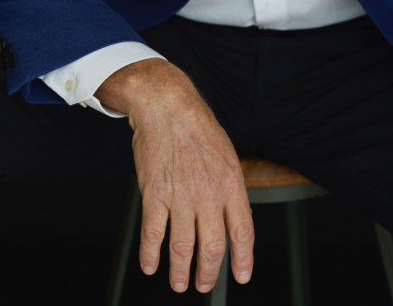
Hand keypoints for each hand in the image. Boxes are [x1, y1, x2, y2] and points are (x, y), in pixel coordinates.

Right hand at [96, 58, 253, 293]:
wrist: (168, 107)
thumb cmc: (197, 127)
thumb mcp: (226, 154)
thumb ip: (229, 187)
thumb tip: (232, 216)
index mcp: (231, 183)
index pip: (242, 231)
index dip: (242, 259)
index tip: (241, 276)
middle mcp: (209, 194)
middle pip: (212, 247)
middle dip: (208, 273)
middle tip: (204, 285)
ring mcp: (181, 196)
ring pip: (182, 248)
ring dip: (180, 272)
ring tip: (179, 284)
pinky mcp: (154, 194)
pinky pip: (153, 234)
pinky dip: (150, 255)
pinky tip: (151, 265)